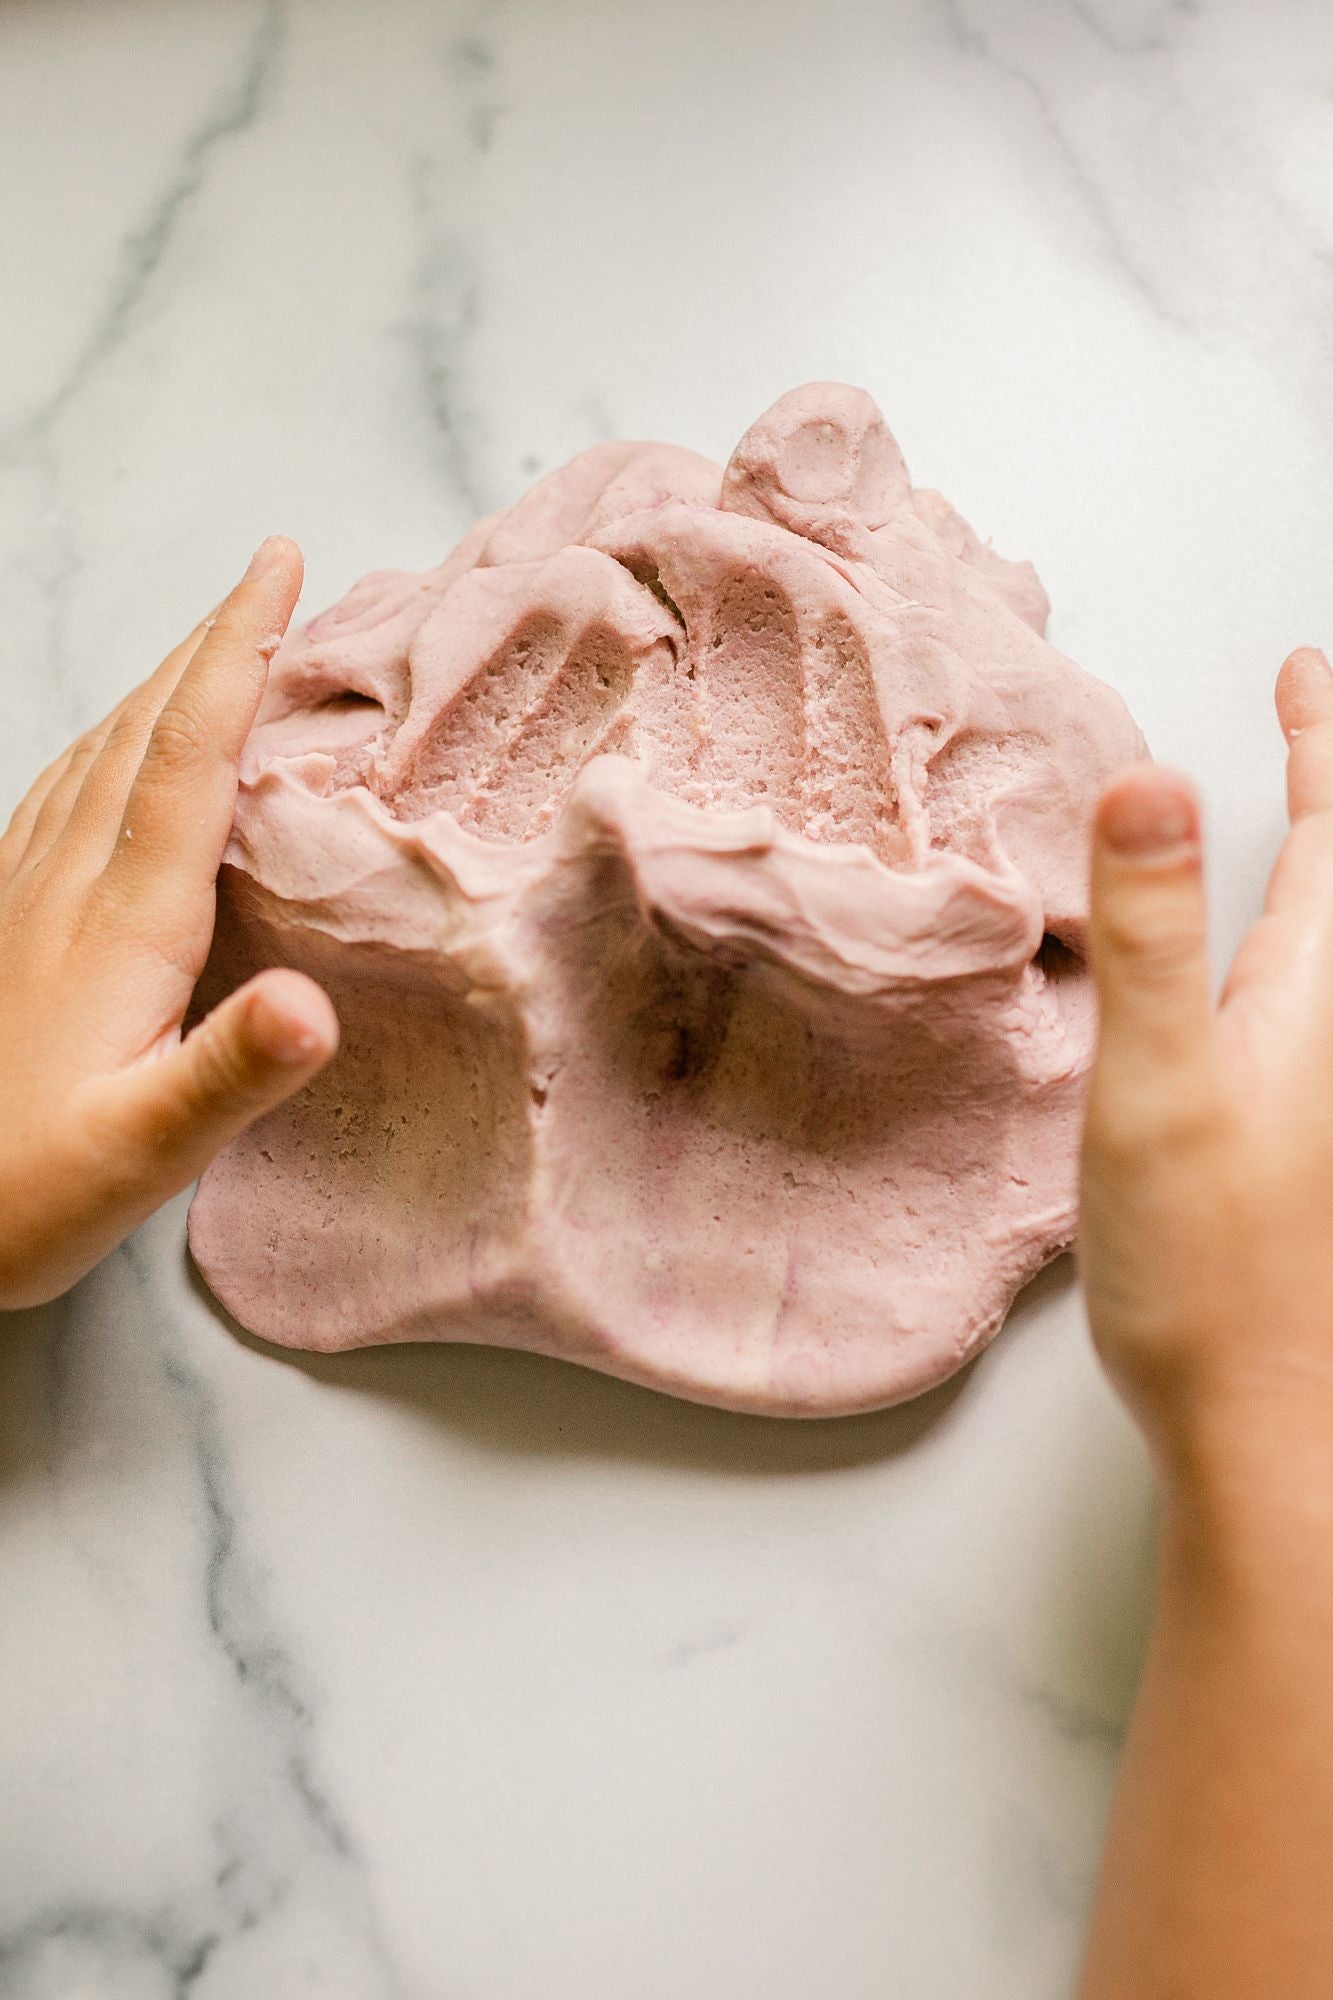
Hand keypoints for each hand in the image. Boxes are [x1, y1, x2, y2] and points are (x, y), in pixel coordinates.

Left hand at [0, 538, 337, 1309]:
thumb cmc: (30, 1191)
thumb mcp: (142, 1150)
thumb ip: (230, 1074)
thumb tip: (314, 1006)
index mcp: (123, 922)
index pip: (188, 759)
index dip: (237, 656)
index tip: (280, 569)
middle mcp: (71, 883)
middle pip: (146, 728)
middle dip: (213, 640)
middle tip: (273, 572)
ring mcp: (30, 894)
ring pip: (104, 749)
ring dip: (168, 681)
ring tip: (219, 638)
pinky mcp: (12, 919)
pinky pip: (69, 790)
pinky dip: (119, 739)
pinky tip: (124, 746)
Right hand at [1081, 644, 1332, 1500]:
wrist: (1262, 1415)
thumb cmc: (1210, 1266)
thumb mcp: (1160, 1084)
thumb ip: (1151, 936)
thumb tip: (1150, 782)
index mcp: (1313, 1000)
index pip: (1329, 838)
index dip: (1318, 742)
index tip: (1303, 668)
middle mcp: (1332, 1035)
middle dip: (1329, 788)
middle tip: (1308, 716)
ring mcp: (1319, 1088)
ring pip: (1329, 939)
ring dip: (1318, 861)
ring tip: (1304, 815)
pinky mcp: (1294, 1138)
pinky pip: (1302, 999)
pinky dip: (1288, 941)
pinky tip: (1261, 972)